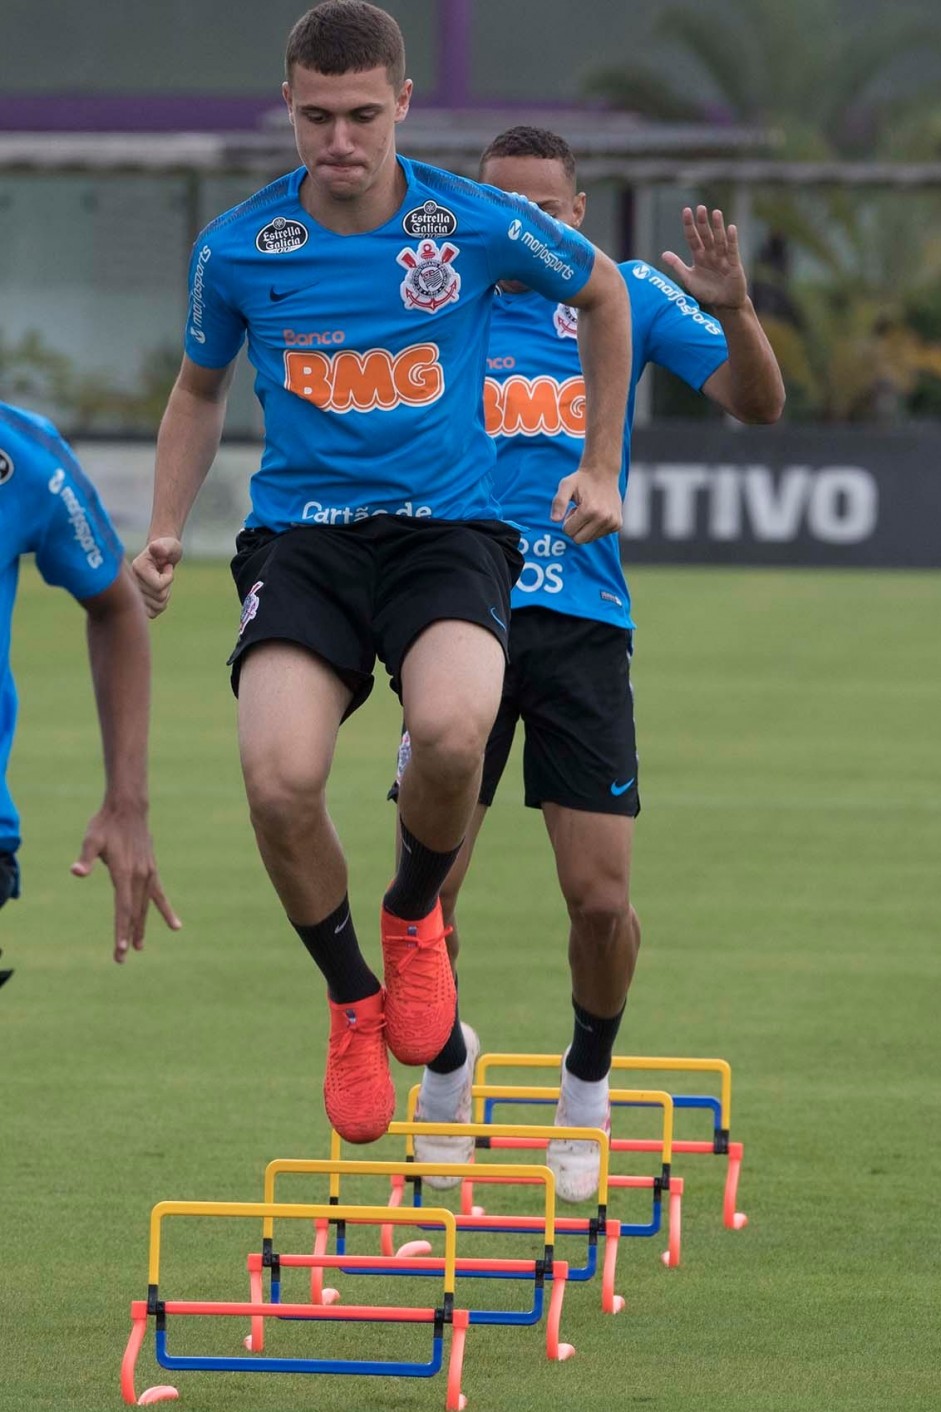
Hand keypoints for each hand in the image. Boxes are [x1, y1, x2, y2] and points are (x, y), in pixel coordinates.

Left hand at [72, 805, 180, 962]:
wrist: (129, 809)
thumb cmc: (105, 824)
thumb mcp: (91, 839)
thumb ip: (86, 857)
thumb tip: (76, 872)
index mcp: (124, 872)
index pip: (122, 907)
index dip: (121, 929)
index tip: (120, 948)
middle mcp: (139, 876)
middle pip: (133, 912)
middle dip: (127, 936)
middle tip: (120, 959)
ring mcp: (148, 874)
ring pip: (146, 907)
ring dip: (141, 927)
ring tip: (138, 947)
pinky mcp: (151, 870)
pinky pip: (159, 895)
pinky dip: (165, 910)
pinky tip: (175, 925)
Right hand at [132, 537, 182, 617]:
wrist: (162, 556)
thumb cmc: (167, 549)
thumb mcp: (169, 545)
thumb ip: (163, 547)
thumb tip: (155, 548)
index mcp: (137, 568)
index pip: (159, 586)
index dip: (169, 578)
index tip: (167, 566)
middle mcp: (131, 582)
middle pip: (159, 597)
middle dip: (167, 587)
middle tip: (164, 575)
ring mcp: (133, 594)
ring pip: (157, 607)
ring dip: (164, 596)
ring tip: (161, 583)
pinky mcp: (137, 603)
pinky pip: (152, 614)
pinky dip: (160, 605)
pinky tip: (158, 593)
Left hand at [551, 469, 623, 544]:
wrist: (603, 472)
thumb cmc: (581, 480)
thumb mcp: (566, 486)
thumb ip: (558, 502)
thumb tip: (554, 520)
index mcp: (590, 510)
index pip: (568, 532)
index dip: (567, 521)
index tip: (573, 508)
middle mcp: (604, 518)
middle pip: (579, 540)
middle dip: (575, 527)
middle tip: (580, 511)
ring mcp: (613, 523)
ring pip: (589, 540)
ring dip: (585, 527)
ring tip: (589, 511)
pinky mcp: (618, 525)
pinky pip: (598, 536)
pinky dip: (595, 527)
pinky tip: (597, 513)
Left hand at [661, 206, 747, 311]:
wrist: (724, 304)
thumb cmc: (707, 292)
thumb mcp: (689, 279)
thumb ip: (678, 266)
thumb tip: (664, 254)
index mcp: (699, 256)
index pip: (692, 237)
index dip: (689, 225)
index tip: (686, 211)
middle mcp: (711, 254)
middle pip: (706, 235)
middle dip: (703, 222)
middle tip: (700, 208)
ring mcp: (722, 258)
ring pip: (719, 240)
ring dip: (718, 227)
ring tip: (716, 213)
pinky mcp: (734, 265)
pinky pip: (732, 250)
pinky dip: (732, 240)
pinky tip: (731, 228)